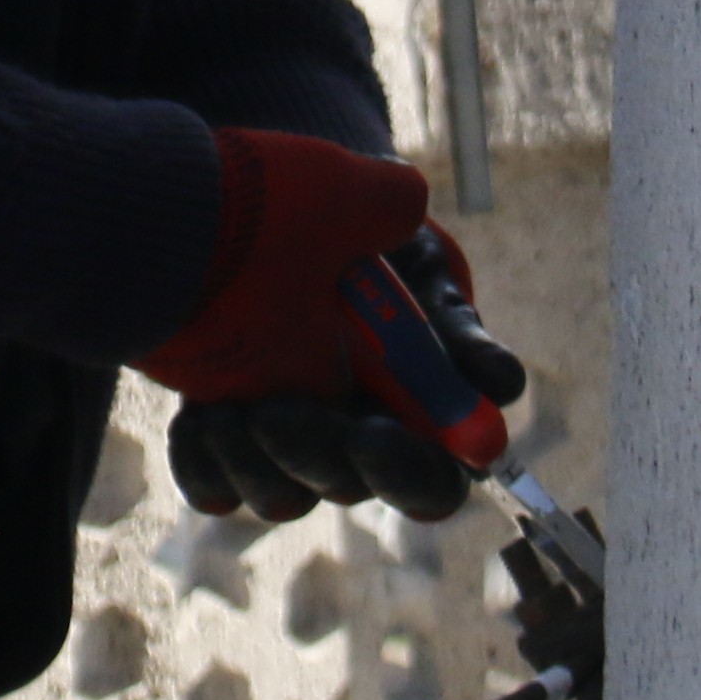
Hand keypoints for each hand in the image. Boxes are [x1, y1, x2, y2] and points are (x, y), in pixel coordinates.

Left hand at [137, 133, 524, 521]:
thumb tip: (500, 385)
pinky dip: (203, 460)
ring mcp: (287, 447)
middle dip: (314, 453)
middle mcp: (353, 445)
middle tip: (276, 411)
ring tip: (226, 409)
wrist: (281, 203)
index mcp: (416, 418)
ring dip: (254, 460)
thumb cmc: (371, 241)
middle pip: (346, 488)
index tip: (373, 436)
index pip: (430, 483)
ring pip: (278, 496)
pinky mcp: (224, 441)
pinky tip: (199, 414)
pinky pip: (211, 484)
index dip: (407, 473)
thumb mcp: (419, 263)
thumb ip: (453, 321)